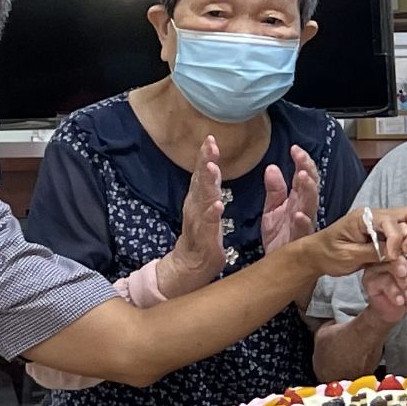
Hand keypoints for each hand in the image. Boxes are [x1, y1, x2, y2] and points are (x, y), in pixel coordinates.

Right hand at [158, 136, 224, 298]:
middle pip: (200, 181)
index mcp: (199, 199)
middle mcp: (195, 207)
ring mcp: (198, 223)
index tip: (210, 137)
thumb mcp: (206, 207)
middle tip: (210, 144)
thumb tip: (211, 164)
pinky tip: (217, 206)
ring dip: (207, 184)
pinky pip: (207, 226)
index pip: (202, 173)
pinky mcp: (203, 240)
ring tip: (212, 168)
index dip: (205, 155)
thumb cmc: (202, 237)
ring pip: (202, 200)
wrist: (189, 268)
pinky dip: (211, 215)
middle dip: (204, 161)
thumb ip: (209, 187)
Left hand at [261, 146, 320, 253]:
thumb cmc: (280, 237)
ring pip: (310, 205)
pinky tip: (298, 214)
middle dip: (308, 171)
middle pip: (310, 186)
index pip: (304, 176)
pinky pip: (304, 231)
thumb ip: (275, 189)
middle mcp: (304, 210)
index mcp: (298, 200)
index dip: (302, 161)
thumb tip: (273, 167)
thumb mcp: (273, 209)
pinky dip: (302, 222)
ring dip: (308, 191)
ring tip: (303, 177)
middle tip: (301, 158)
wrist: (277, 266)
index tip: (295, 148)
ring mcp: (304, 225)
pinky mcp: (300, 241)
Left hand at [308, 204, 406, 278]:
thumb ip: (372, 253)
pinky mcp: (387, 236)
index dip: (397, 240)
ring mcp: (384, 225)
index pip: (390, 222)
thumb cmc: (327, 253)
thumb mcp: (346, 255)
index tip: (395, 259)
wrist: (316, 255)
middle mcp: (377, 216)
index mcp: (364, 217)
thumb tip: (396, 256)